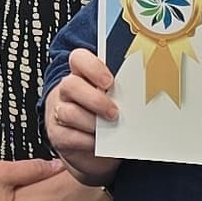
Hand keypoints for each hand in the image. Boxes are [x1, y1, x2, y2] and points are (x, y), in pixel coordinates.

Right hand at [46, 49, 123, 185]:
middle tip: (114, 112)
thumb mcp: (112, 97)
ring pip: (69, 113)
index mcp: (81, 74)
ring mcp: (59, 111)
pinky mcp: (58, 134)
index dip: (93, 67)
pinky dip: (87, 141)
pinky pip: (69, 136)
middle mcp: (67, 90)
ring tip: (110, 128)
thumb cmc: (103, 113)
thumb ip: (120, 90)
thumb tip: (144, 92)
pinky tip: (99, 142)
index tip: (110, 82)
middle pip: (71, 85)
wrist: (88, 142)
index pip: (79, 59)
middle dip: (95, 100)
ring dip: (92, 123)